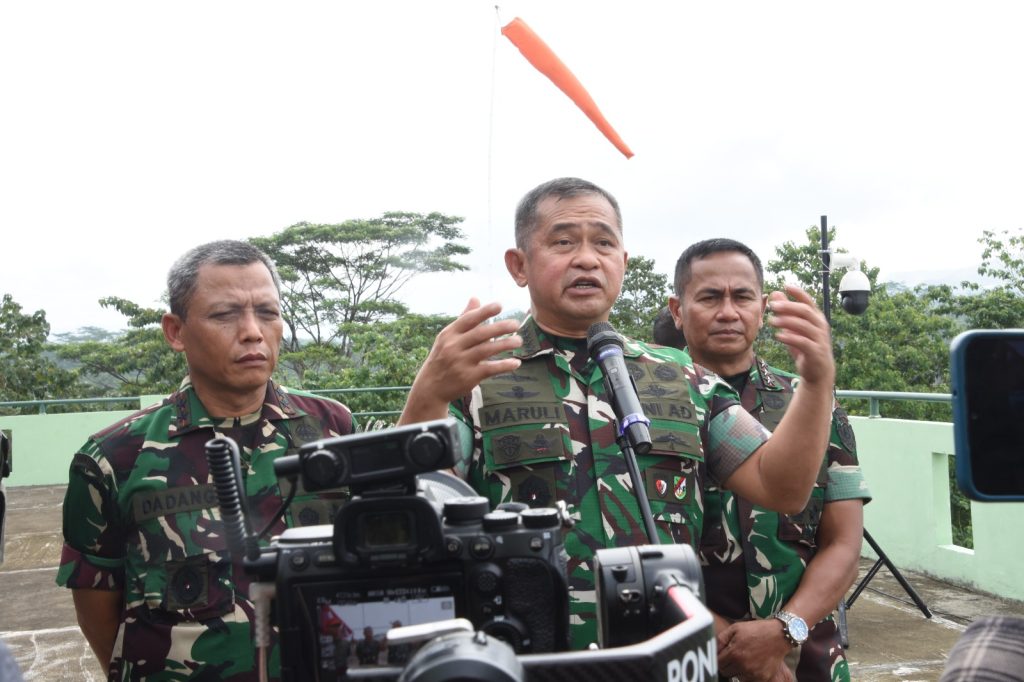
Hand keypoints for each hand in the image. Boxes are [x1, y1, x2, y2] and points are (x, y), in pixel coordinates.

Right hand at [399, 298, 522, 423]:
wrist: (431, 387)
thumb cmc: (443, 357)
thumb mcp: (448, 337)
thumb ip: (464, 318)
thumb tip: (476, 298)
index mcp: (449, 334)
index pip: (468, 319)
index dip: (484, 312)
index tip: (500, 305)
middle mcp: (453, 346)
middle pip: (480, 334)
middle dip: (500, 328)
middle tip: (516, 324)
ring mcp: (461, 362)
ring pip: (487, 350)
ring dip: (505, 345)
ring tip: (518, 341)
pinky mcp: (468, 377)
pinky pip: (490, 369)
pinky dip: (504, 365)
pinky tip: (516, 362)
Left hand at [717, 619, 791, 681]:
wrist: (778, 635)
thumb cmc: (756, 630)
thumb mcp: (735, 628)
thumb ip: (721, 639)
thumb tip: (712, 650)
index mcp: (735, 653)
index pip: (718, 664)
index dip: (719, 658)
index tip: (722, 654)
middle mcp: (743, 666)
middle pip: (726, 672)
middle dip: (726, 665)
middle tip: (733, 656)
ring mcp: (754, 673)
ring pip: (737, 677)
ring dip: (737, 670)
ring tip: (743, 658)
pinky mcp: (762, 677)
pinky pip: (748, 680)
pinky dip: (747, 674)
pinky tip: (751, 663)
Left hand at [766, 285, 834, 387]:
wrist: (818, 371)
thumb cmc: (805, 346)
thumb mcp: (795, 328)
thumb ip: (786, 311)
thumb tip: (776, 293)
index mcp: (816, 317)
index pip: (809, 301)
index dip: (798, 293)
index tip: (785, 286)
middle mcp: (820, 326)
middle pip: (805, 311)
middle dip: (788, 306)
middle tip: (772, 306)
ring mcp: (820, 339)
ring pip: (804, 325)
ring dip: (786, 322)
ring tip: (771, 321)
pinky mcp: (816, 352)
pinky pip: (803, 342)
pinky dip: (790, 338)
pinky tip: (778, 336)